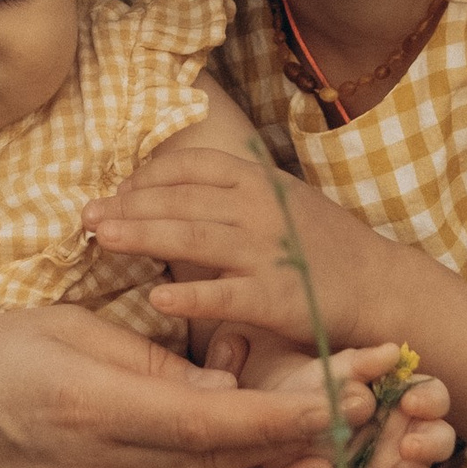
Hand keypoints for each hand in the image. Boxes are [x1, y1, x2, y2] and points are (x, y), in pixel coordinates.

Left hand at [86, 151, 406, 354]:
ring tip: (102, 239)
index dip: (147, 178)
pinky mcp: (277, 297)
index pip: (190, 168)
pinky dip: (190, 295)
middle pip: (180, 200)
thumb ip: (230, 195)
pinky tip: (157, 299)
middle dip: (127, 206)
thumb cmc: (324, 246)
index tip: (116, 192)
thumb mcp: (280, 201)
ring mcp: (269, 252)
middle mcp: (260, 209)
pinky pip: (225, 295)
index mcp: (259, 181)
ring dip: (142, 235)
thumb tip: (167, 192)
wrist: (381, 286)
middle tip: (85, 216)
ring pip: (193, 238)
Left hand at [201, 332, 454, 467]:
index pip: (432, 396)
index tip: (410, 404)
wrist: (259, 439)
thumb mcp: (320, 377)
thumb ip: (355, 366)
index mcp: (399, 401)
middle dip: (428, 446)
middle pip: (438, 441)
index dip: (429, 400)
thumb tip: (392, 352)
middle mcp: (404, 439)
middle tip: (407, 449)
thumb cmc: (296, 398)